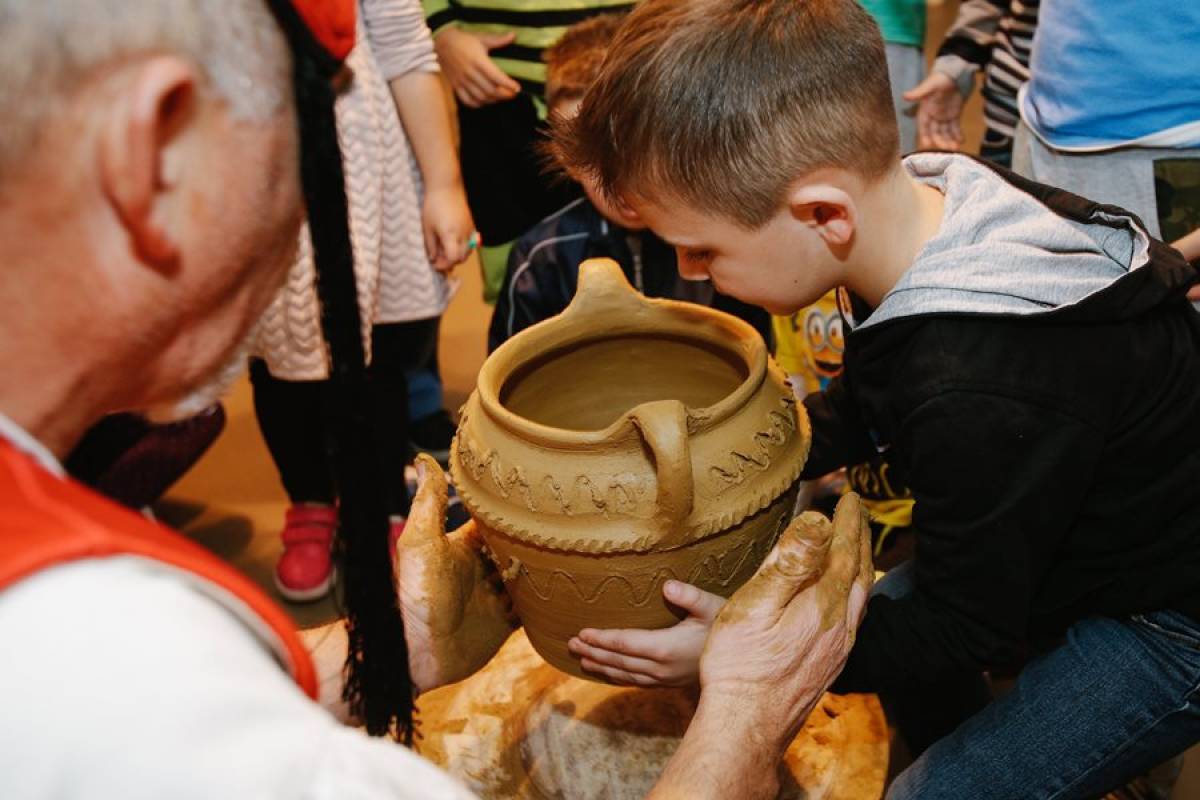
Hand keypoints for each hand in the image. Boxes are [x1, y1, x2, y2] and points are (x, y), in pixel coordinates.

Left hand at [422, 183, 474, 271]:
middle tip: (438, 259)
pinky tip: (453, 241)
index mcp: (451, 236)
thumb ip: (431, 245)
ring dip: (458, 255)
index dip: (444, 265)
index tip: (435, 264)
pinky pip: (471, 242)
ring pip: (468, 251)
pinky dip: (463, 247)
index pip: (453, 259)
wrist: (447, 187)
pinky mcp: (472, 225)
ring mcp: (470, 230)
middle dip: (450, 261)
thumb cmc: (433, 206)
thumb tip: (433, 258)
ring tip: (445, 250)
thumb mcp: (427, 227)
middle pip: (462, 258)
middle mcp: (464, 235)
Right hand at [433, 27, 519, 107]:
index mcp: (478, 61)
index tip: (517, 88)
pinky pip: (468, 101)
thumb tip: (513, 35)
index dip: (508, 84)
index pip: (496, 77)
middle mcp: (470, 73)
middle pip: (490, 90)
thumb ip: (498, 40)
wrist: (441, 44)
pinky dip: (479, 104)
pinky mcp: (456, 86)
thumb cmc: (463, 41)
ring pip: (481, 97)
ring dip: (494, 100)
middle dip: (504, 94)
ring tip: (501, 97)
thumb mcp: (481, 38)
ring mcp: (462, 81)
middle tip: (512, 94)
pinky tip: (486, 100)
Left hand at [567, 580, 724, 685]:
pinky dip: (616, 676)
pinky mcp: (668, 683)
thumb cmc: (727, 628)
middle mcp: (659, 667)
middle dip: (593, 651)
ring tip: (580, 658)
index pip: (623, 643)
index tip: (581, 632)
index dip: (601, 638)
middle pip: (618, 660)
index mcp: (665, 648)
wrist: (744, 663)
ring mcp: (662, 678)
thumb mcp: (713, 607)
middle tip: (570, 644)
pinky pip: (634, 681)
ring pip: (623, 674)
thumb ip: (690, 596)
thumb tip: (667, 585)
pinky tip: (608, 672)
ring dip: (601, 666)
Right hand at [698, 494, 872, 736]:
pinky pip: (853, 620)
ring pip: (860, 598)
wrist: (745, 728)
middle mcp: (840, 627)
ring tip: (855, 549)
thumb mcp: (757, 603)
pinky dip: (853, 595)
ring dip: (860, 566)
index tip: (850, 495)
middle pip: (860, 573)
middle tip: (858, 513)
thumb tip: (818, 520)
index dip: (847, 520)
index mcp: (824, 605)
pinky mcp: (828, 668)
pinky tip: (842, 601)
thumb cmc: (740, 666)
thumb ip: (791, 561)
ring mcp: (837, 651)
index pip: (843, 551)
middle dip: (859, 538)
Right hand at [903, 71, 965, 150]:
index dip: (925, 136)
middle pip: (935, 132)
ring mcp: (943, 117)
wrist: (956, 73)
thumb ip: (919, 92)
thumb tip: (904, 96)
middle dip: (941, 141)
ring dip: (949, 140)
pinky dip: (957, 134)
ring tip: (956, 147)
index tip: (928, 145)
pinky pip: (954, 128)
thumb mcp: (930, 85)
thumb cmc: (941, 78)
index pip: (923, 127)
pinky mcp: (954, 115)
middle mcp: (933, 116)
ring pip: (945, 132)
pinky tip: (961, 141)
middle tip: (948, 148)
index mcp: (925, 111)